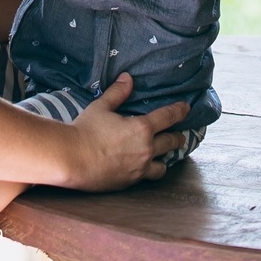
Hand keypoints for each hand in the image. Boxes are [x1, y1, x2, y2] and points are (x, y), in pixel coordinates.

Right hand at [59, 75, 190, 191]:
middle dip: (178, 137)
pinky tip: (145, 168)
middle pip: (171, 143)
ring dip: (166, 158)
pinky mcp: (130, 182)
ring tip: (165, 155)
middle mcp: (146, 150)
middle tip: (181, 135)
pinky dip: (150, 170)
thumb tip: (128, 78)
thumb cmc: (86, 130)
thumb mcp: (102, 106)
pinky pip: (147, 176)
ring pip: (163, 165)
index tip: (187, 108)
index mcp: (142, 129)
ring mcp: (140, 169)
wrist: (74, 159)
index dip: (179, 111)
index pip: (168, 117)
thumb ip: (118, 92)